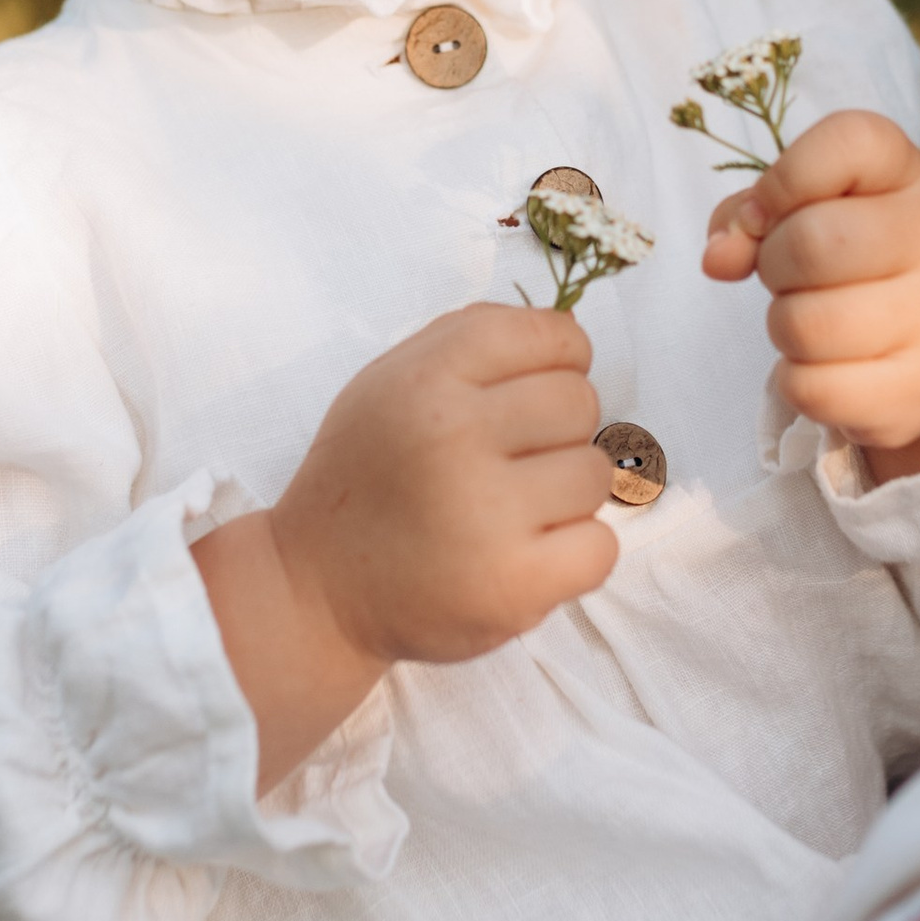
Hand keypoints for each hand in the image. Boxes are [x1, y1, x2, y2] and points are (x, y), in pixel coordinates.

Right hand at [196, 306, 617, 787]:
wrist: (317, 591)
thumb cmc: (367, 476)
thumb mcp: (391, 380)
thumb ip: (471, 338)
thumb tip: (570, 329)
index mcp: (426, 379)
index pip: (553, 335)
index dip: (558, 362)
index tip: (526, 397)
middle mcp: (454, 437)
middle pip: (581, 402)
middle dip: (556, 432)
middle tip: (505, 464)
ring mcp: (485, 515)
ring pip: (595, 474)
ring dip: (565, 495)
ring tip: (509, 513)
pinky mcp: (512, 586)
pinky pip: (602, 547)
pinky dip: (575, 554)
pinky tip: (526, 554)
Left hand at [704, 109, 919, 478]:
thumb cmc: (863, 263)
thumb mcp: (816, 210)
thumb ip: (751, 213)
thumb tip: (718, 258)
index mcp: (909, 174)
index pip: (844, 142)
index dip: (783, 180)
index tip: (775, 211)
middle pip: (809, 243)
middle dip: (773, 265)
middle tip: (799, 277)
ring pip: (801, 324)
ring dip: (784, 327)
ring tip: (819, 321)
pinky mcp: (916, 391)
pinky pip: (810, 388)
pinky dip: (799, 381)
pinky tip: (833, 367)